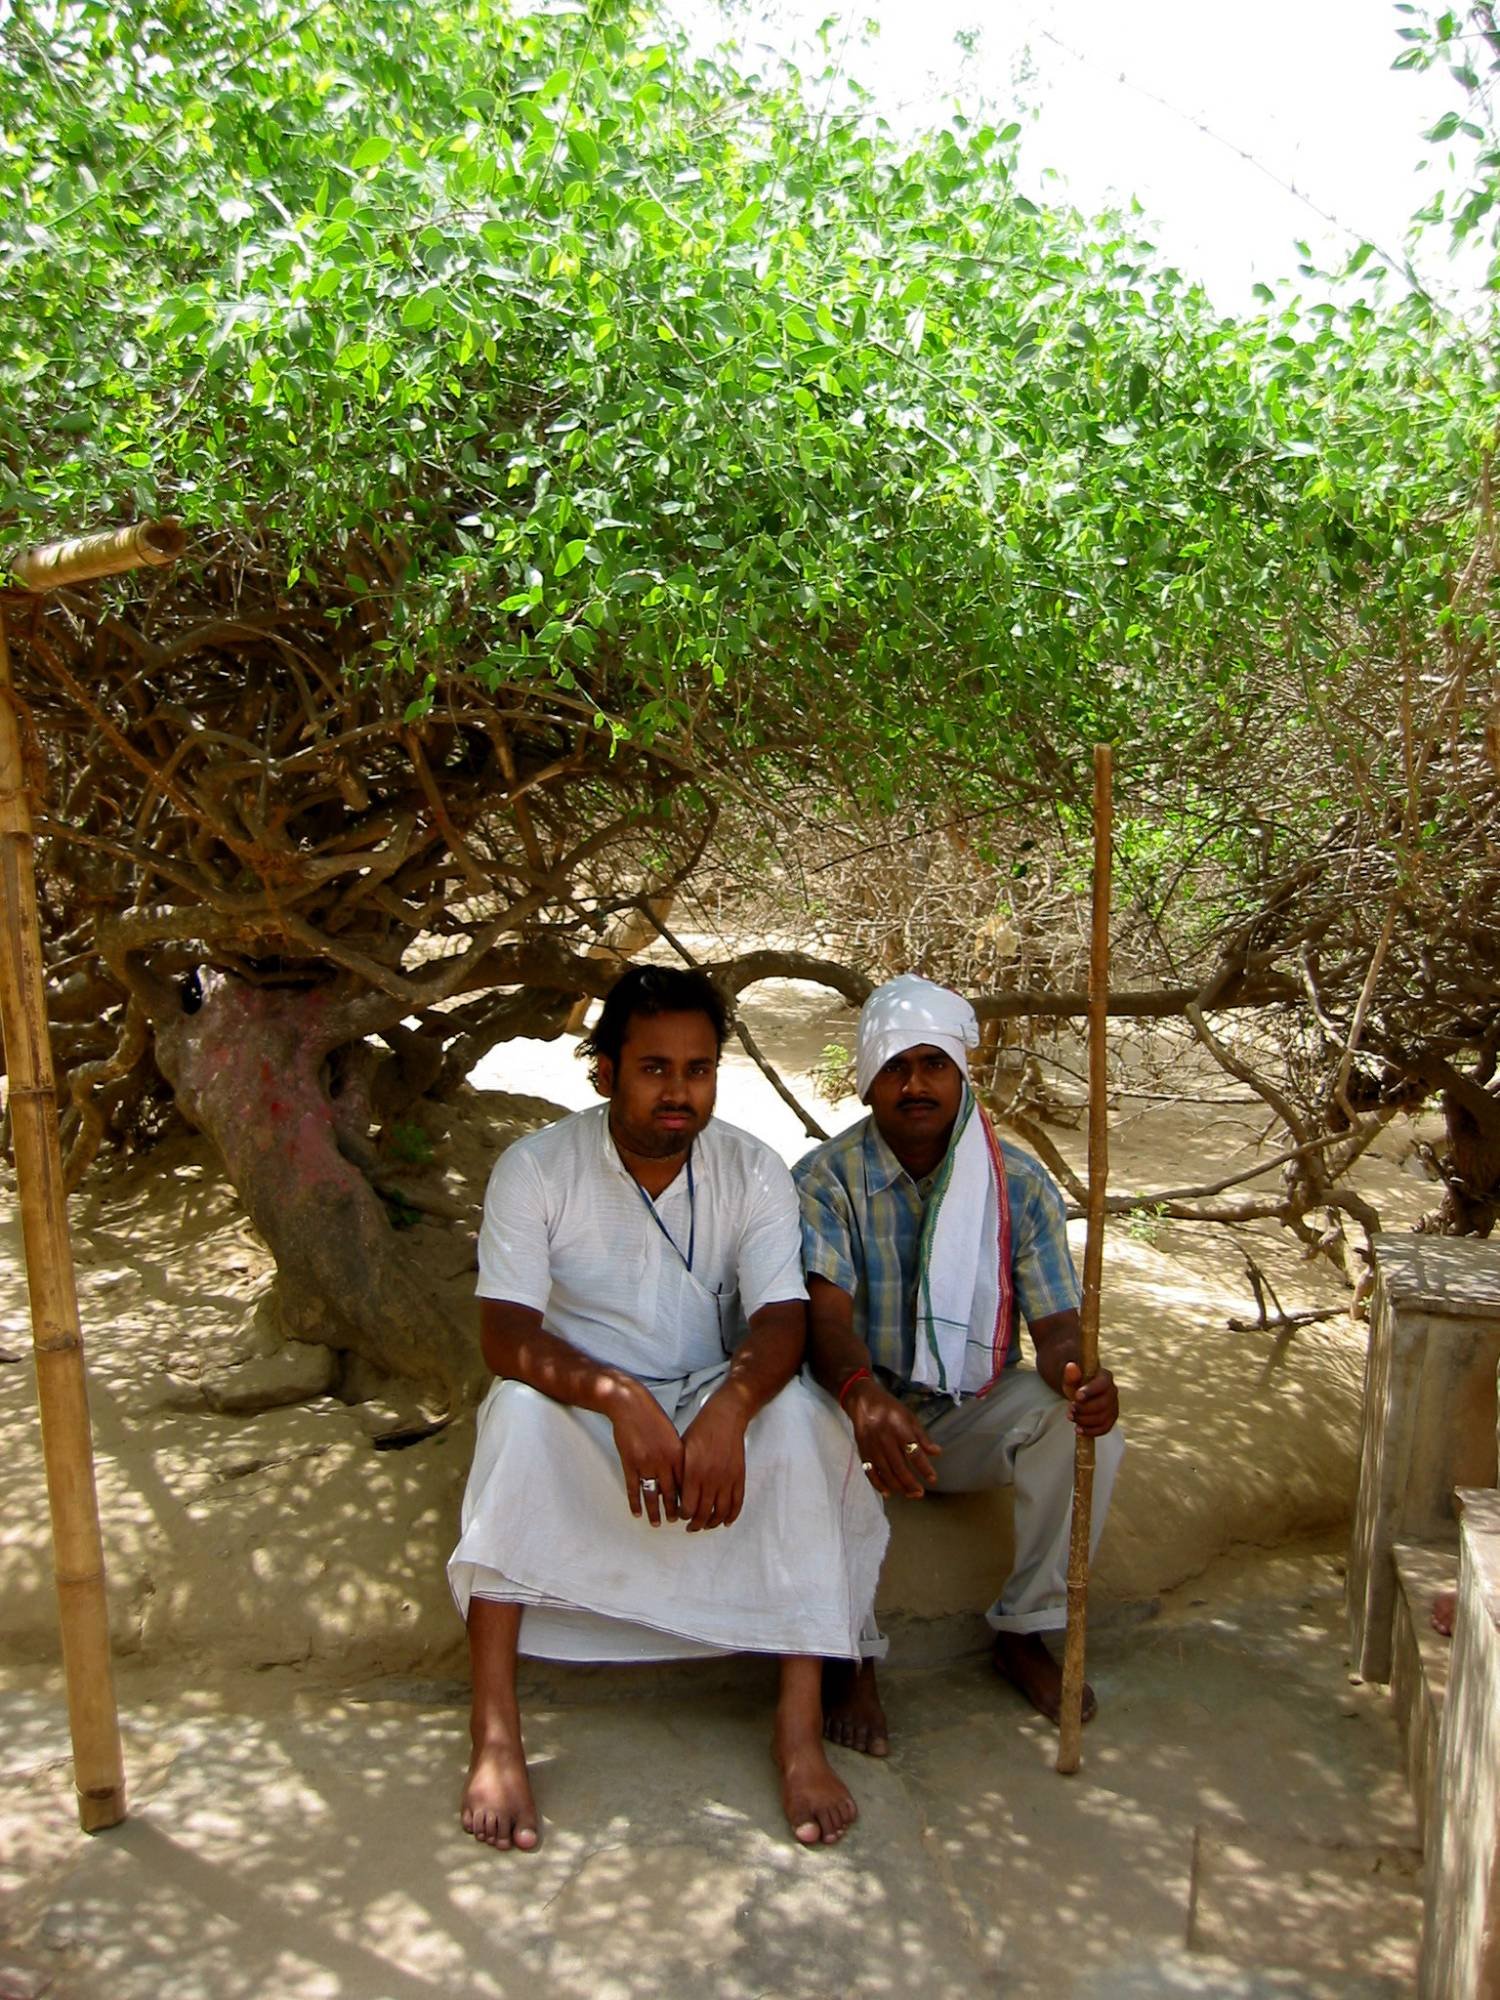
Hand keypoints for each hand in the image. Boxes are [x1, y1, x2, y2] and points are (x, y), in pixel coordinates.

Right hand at [608, 1379, 684, 1525]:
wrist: (631, 1406)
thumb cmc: (653, 1418)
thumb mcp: (671, 1436)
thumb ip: (677, 1456)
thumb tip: (680, 1478)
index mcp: (677, 1453)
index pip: (684, 1483)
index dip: (686, 1499)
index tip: (688, 1509)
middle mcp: (663, 1461)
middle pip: (670, 1492)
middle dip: (672, 1510)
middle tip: (674, 1521)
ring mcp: (645, 1463)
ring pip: (651, 1494)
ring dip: (654, 1511)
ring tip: (656, 1523)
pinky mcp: (629, 1463)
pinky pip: (633, 1488)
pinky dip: (635, 1502)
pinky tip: (637, 1513)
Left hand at [679, 1392, 748, 1531]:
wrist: (725, 1418)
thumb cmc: (700, 1431)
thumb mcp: (682, 1450)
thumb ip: (678, 1473)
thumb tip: (671, 1496)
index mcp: (693, 1471)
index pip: (687, 1506)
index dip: (683, 1515)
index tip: (680, 1516)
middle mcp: (711, 1478)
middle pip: (703, 1513)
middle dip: (695, 1524)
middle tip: (690, 1527)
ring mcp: (727, 1479)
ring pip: (720, 1512)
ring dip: (712, 1523)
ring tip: (706, 1526)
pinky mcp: (739, 1477)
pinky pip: (737, 1503)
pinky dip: (732, 1515)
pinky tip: (725, 1521)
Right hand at [846, 1379, 940, 1497]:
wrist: (862, 1401)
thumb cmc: (890, 1408)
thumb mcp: (909, 1416)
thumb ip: (922, 1436)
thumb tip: (936, 1453)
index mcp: (898, 1427)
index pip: (913, 1451)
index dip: (923, 1467)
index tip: (932, 1479)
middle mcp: (884, 1437)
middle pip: (898, 1465)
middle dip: (910, 1482)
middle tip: (920, 1493)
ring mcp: (871, 1446)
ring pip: (884, 1471)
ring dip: (897, 1486)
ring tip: (909, 1494)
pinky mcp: (862, 1451)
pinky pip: (869, 1471)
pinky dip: (878, 1484)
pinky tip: (888, 1493)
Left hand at [1063, 1361, 1119, 1436]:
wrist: (1081, 1392)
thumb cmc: (1077, 1383)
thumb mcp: (1071, 1377)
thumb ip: (1071, 1374)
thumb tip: (1070, 1366)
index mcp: (1105, 1377)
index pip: (1102, 1384)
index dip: (1090, 1391)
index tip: (1076, 1397)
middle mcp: (1113, 1391)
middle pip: (1103, 1404)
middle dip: (1084, 1409)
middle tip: (1070, 1408)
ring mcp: (1113, 1406)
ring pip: (1102, 1418)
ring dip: (1084, 1420)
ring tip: (1071, 1416)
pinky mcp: (1111, 1419)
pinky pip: (1104, 1428)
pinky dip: (1091, 1431)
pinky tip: (1078, 1429)